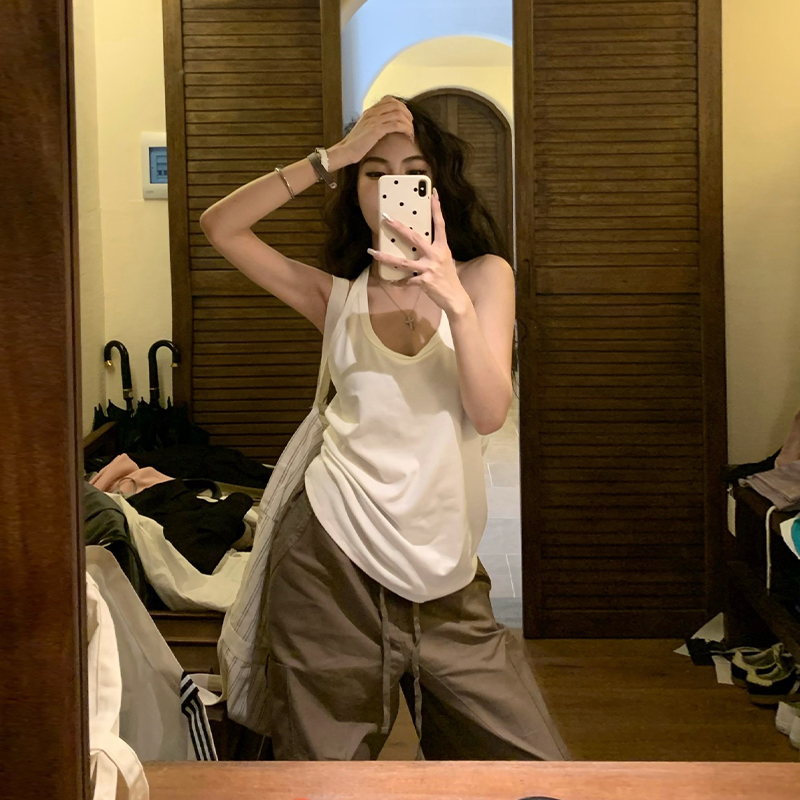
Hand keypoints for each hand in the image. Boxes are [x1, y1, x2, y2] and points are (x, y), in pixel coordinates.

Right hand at [334, 96, 414, 165]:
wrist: (345, 151)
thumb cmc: (354, 145)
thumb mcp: (364, 130)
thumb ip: (374, 124)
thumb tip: (386, 127)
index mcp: (370, 111)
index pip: (389, 99)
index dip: (401, 106)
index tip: (406, 117)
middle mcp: (372, 112)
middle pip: (396, 104)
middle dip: (407, 114)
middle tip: (411, 125)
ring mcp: (374, 119)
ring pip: (399, 114)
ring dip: (408, 123)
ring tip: (411, 132)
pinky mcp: (376, 129)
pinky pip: (396, 124)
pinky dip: (405, 129)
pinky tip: (408, 136)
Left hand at [367, 188, 471, 316]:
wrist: (455, 298)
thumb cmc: (448, 278)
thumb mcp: (444, 260)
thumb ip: (432, 252)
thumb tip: (417, 246)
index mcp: (442, 247)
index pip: (439, 224)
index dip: (436, 208)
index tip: (433, 193)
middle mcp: (436, 255)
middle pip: (414, 238)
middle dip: (399, 228)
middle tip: (386, 219)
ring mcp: (429, 268)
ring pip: (402, 262)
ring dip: (385, 257)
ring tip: (372, 251)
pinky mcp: (424, 281)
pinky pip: (405, 280)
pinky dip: (397, 281)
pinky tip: (390, 281)